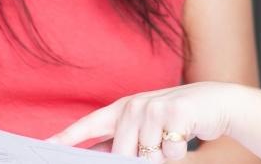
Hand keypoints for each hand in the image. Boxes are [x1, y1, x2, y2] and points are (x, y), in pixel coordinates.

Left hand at [48, 82, 247, 161]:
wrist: (217, 102)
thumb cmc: (177, 119)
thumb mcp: (146, 127)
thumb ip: (121, 142)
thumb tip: (103, 157)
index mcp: (122, 109)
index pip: (88, 126)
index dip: (65, 138)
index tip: (43, 148)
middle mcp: (134, 105)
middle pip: (122, 154)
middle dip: (141, 159)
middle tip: (159, 145)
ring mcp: (154, 107)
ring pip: (148, 157)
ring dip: (164, 157)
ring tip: (174, 137)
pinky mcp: (175, 112)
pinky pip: (171, 153)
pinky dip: (181, 152)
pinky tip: (187, 134)